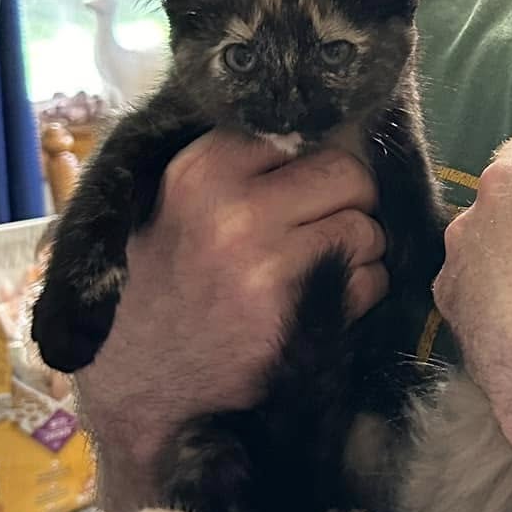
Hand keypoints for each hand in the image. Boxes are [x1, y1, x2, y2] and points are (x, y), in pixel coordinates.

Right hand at [77, 130, 386, 478]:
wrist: (141, 378)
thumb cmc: (164, 281)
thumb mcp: (176, 202)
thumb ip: (241, 166)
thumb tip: (334, 133)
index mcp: (203, 169)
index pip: (306, 137)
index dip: (313, 165)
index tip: (303, 191)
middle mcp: (236, 209)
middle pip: (349, 176)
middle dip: (349, 200)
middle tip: (325, 225)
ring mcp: (269, 266)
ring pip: (366, 230)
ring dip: (359, 250)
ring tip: (321, 267)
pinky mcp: (297, 316)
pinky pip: (370, 282)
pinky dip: (362, 290)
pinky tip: (324, 301)